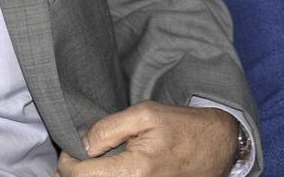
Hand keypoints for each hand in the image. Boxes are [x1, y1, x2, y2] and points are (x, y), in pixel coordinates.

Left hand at [55, 102, 238, 176]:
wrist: (216, 146)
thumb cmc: (182, 127)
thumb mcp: (145, 114)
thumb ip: (109, 128)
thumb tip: (82, 145)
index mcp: (134, 170)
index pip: (82, 175)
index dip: (68, 162)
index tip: (69, 149)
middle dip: (77, 172)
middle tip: (76, 156)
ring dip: (92, 176)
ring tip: (91, 162)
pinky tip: (107, 169)